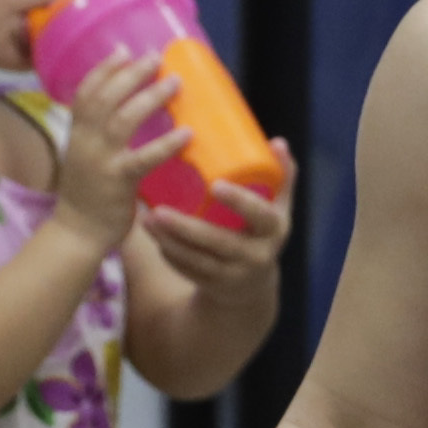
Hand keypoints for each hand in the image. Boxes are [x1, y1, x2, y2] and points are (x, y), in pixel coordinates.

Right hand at [36, 43, 179, 247]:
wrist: (77, 233)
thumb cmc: (88, 195)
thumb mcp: (86, 158)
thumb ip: (101, 136)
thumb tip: (131, 112)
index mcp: (77, 134)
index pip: (85, 92)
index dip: (103, 69)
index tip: (123, 50)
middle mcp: (85, 142)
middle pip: (105, 97)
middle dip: (131, 73)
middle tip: (156, 58)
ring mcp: (100, 160)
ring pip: (123, 119)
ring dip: (150, 97)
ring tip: (175, 83)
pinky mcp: (117, 181)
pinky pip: (144, 158)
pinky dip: (166, 144)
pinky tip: (186, 134)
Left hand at [134, 148, 295, 308]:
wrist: (253, 285)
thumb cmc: (262, 230)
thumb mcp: (278, 206)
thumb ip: (281, 174)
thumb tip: (277, 142)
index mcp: (274, 229)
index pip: (259, 215)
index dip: (239, 201)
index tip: (215, 185)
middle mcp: (256, 256)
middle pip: (219, 242)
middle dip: (186, 228)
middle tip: (159, 209)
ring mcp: (233, 275)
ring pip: (196, 260)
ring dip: (169, 240)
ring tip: (146, 218)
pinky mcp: (211, 285)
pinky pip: (186, 270)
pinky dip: (167, 252)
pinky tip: (151, 235)